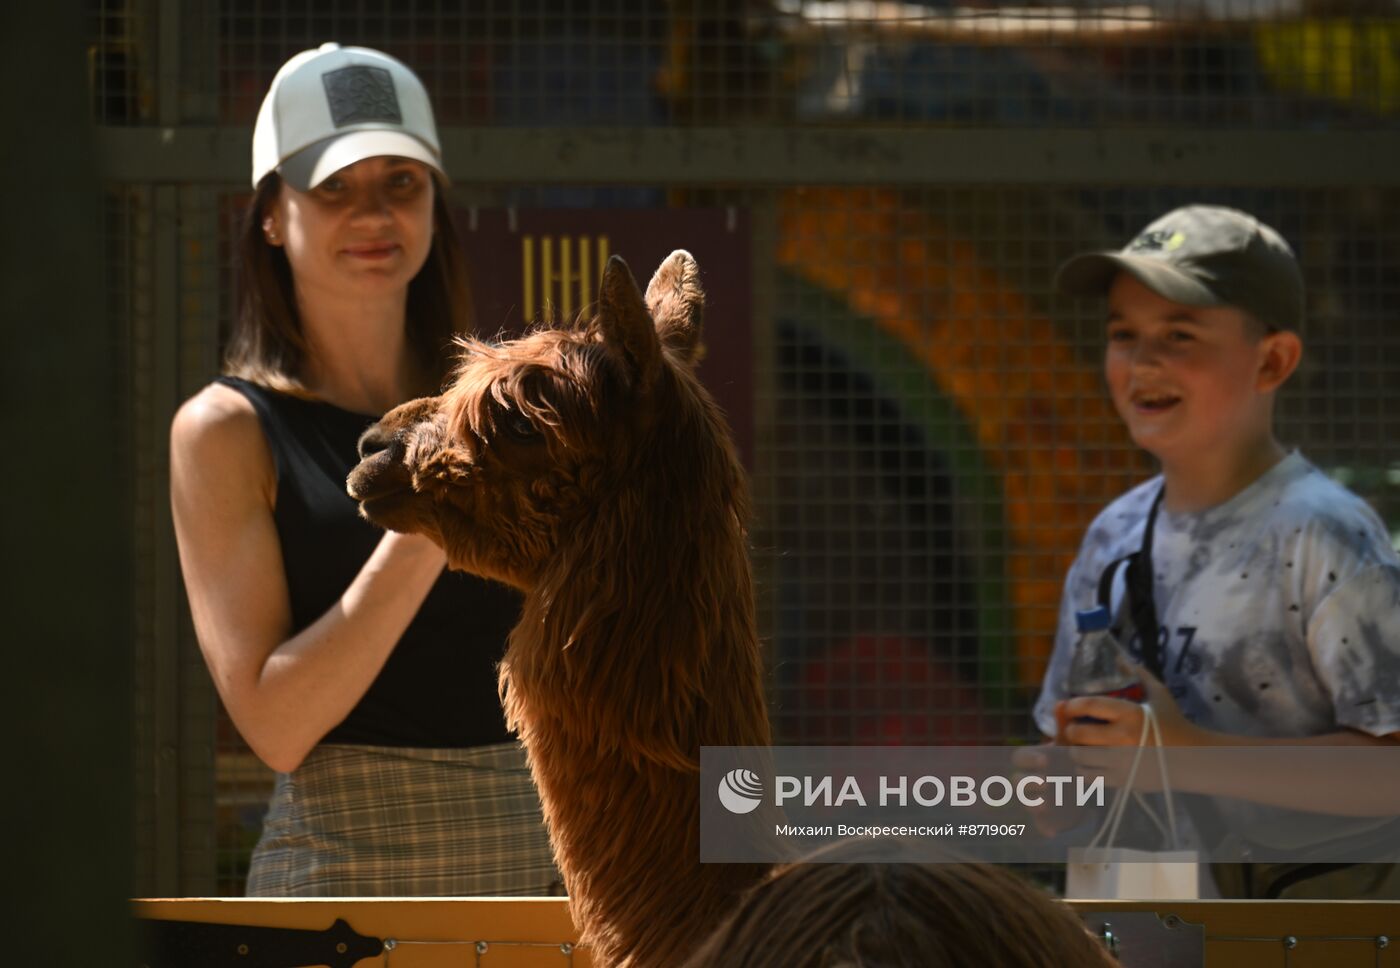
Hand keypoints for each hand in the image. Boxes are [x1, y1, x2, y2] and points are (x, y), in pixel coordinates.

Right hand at [1011, 743, 1090, 835]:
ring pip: (1026, 802)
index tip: (1046, 761)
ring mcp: (1035, 798)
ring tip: (1046, 805)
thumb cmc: (1072, 756)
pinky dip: (1044, 828)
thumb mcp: (1071, 746)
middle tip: (1046, 782)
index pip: (1019, 758)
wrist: (1081, 778)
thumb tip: (1075, 735)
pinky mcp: (1045, 815)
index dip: (1030, 760)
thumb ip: (1069, 742)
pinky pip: (1040, 824)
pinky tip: (1052, 833)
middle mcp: (1028, 779)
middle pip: (1017, 781)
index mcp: (1030, 759)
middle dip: (1029, 783)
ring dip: (1032, 804)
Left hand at [1057, 668, 1204, 791]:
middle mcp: (1123, 738)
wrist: (1194, 757)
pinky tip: (1089, 763)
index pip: (1090, 705)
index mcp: (1130, 714)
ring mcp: (1121, 762)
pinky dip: (1084, 770)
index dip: (1072, 705)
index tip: (1067, 706)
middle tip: (1073, 729)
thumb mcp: (1160, 695)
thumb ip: (1139, 676)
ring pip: (1080, 758)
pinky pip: (1091, 777)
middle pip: (1078, 734)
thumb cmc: (1174, 723)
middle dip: (1070, 730)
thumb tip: (1119, 659)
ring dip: (1074, 751)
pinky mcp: (1123, 781)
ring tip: (1078, 747)